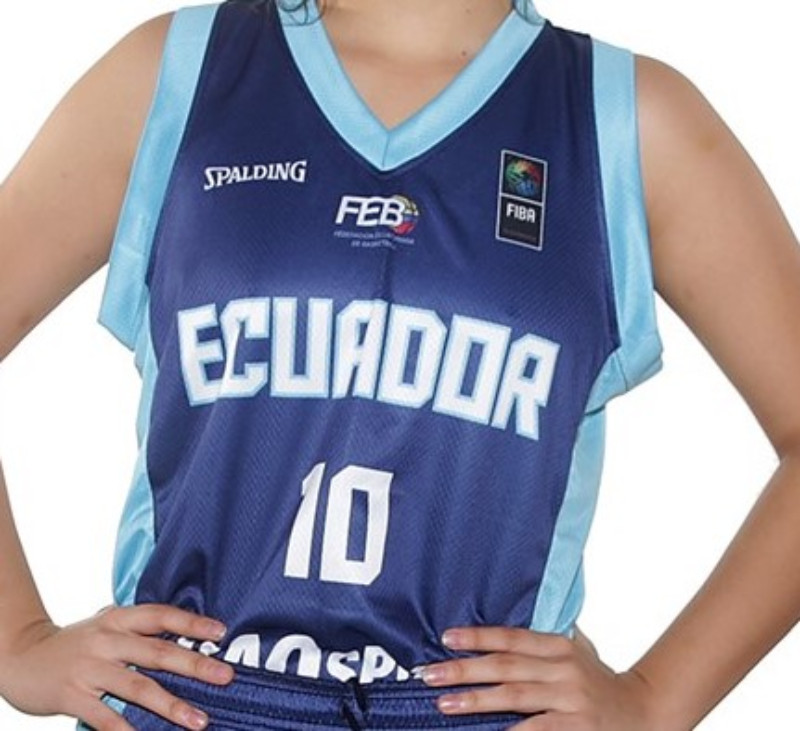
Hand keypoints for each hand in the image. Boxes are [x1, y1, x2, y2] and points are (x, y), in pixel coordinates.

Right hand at [0, 604, 234, 730]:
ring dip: (172, 705)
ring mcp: (89, 668)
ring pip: (138, 686)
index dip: (192, 623)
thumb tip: (186, 639)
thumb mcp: (107, 626)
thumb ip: (139, 630)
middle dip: (195, 665)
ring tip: (199, 720)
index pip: (161, 615)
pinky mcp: (72, 695)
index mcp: (119, 619)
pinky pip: (105, 716)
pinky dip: (127, 729)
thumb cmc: (77, 643)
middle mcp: (107, 640)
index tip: (221, 631)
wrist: (22, 657)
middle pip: (158, 652)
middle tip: (226, 675)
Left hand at [420, 625, 658, 729]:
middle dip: (464, 670)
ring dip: (476, 700)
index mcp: (559, 646)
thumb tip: (500, 633)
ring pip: (515, 697)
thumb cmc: (600, 681)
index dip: (478, 637)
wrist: (644, 711)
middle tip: (430, 674)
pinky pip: (537, 729)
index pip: (511, 638)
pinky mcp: (576, 727)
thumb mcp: (577, 652)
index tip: (446, 638)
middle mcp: (563, 668)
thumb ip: (543, 642)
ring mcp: (570, 699)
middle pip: (505, 666)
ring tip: (445, 703)